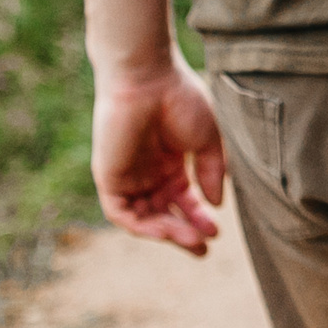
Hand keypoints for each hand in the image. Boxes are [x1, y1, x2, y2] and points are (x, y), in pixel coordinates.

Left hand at [91, 59, 226, 254]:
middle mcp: (148, 172)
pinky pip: (122, 214)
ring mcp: (128, 177)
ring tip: (191, 241)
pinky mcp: (109, 179)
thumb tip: (217, 205)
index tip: (217, 231)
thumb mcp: (207, 139)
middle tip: (203, 248)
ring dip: (167, 233)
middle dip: (184, 232)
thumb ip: (211, 172)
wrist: (146, 79)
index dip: (199, 217)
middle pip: (165, 213)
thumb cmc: (180, 99)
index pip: (183, 199)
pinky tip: (165, 231)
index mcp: (170, 162)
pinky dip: (142, 227)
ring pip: (145, 218)